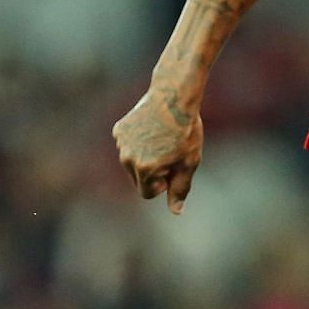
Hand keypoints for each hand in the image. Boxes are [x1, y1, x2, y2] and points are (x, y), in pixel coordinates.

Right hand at [112, 87, 203, 213]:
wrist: (175, 96)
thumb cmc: (186, 130)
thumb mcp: (189, 162)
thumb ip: (180, 188)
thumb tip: (176, 212)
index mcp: (145, 170)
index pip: (148, 193)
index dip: (164, 183)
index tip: (174, 167)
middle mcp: (127, 159)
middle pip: (138, 179)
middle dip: (153, 172)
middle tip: (170, 151)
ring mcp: (121, 144)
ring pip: (132, 161)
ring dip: (145, 155)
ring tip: (163, 137)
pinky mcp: (118, 130)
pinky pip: (127, 144)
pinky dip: (138, 140)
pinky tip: (152, 127)